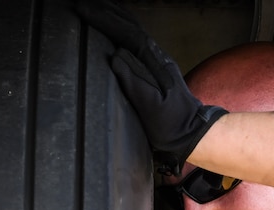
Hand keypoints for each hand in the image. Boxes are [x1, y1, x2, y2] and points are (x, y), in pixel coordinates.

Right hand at [76, 0, 226, 173]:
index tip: (83, 11)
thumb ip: (133, 80)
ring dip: (114, 16)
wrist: (190, 132)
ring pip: (134, 29)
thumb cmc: (170, 124)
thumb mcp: (150, 106)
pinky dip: (123, 28)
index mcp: (153, 62)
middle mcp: (156, 55)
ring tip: (97, 8)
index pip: (126, 33)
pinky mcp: (155, 66)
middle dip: (106, 12)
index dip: (104, 20)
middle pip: (130, 25)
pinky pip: (136, 39)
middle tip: (83, 5)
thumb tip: (115, 55)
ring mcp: (157, 59)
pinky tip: (116, 28)